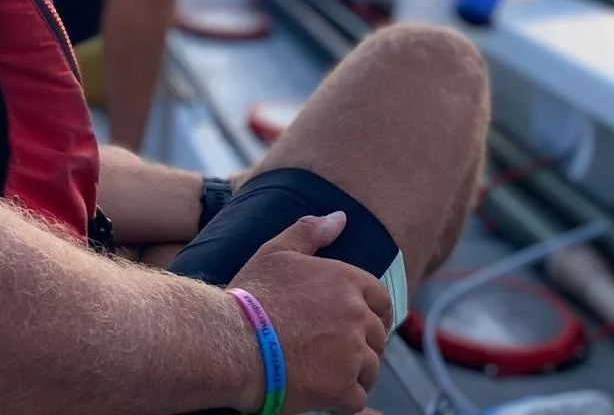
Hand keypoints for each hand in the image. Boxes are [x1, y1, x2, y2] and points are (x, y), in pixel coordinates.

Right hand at [227, 212, 391, 414]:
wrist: (231, 341)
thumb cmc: (251, 297)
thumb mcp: (277, 253)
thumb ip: (310, 231)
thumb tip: (340, 218)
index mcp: (347, 281)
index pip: (381, 299)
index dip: (374, 314)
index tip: (363, 326)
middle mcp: (357, 315)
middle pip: (377, 336)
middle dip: (363, 345)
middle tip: (339, 353)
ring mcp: (351, 352)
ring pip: (371, 368)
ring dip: (356, 373)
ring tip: (331, 374)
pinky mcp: (341, 387)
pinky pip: (358, 397)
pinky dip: (344, 399)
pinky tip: (326, 395)